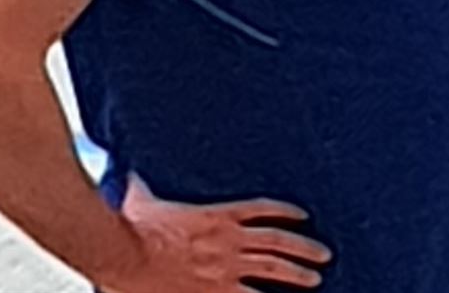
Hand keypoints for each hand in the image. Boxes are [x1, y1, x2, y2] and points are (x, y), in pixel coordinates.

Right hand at [97, 175, 332, 291]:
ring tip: (316, 279)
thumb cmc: (131, 228)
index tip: (302, 216)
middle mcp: (227, 241)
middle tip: (324, 255)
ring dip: (297, 274)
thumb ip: (142, 184)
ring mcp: (224, 269)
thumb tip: (129, 170)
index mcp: (216, 216)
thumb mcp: (140, 197)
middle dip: (304, 247)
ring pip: (273, 269)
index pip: (261, 209)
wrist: (125, 255)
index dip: (284, 212)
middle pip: (277, 241)